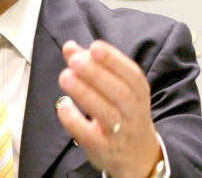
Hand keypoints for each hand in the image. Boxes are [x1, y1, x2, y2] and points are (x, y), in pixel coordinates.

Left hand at [57, 40, 161, 177]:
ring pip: (106, 113)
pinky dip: (74, 121)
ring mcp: (120, 132)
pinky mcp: (103, 148)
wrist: (137, 155)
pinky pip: (89, 136)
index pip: (132, 75)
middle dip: (96, 74)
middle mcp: (133, 112)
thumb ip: (91, 64)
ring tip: (65, 77)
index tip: (95, 47)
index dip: (113, 60)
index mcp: (139, 92)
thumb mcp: (114, 86)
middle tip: (74, 61)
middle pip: (120, 93)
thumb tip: (69, 46)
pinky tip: (63, 105)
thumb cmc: (121, 111)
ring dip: (84, 93)